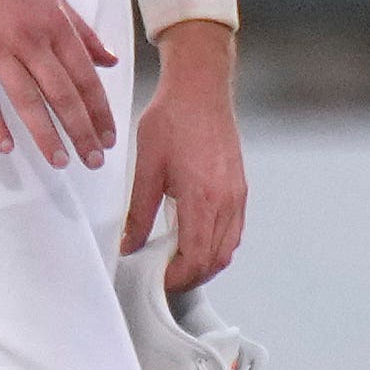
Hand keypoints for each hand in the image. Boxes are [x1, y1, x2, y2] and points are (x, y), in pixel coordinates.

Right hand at [0, 0, 121, 165]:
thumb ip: (81, 31)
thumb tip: (109, 60)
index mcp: (55, 26)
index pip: (85, 76)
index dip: (100, 110)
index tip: (109, 136)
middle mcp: (30, 40)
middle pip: (62, 94)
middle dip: (81, 130)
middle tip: (94, 159)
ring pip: (27, 100)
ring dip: (46, 134)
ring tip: (60, 161)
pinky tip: (7, 146)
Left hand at [124, 26, 248, 287]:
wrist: (201, 90)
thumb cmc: (173, 119)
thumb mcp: (146, 167)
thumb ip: (139, 212)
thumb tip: (129, 244)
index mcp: (203, 198)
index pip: (195, 258)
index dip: (176, 278)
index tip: (156, 280)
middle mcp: (227, 201)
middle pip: (217, 260)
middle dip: (191, 276)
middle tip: (162, 277)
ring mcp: (238, 195)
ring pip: (228, 248)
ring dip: (205, 262)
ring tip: (175, 260)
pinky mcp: (239, 188)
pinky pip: (234, 230)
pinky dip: (215, 244)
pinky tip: (192, 237)